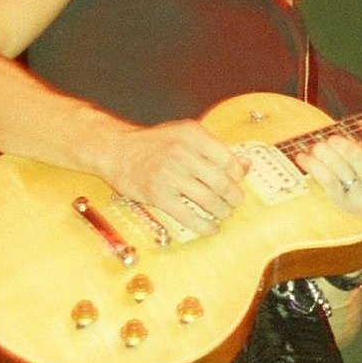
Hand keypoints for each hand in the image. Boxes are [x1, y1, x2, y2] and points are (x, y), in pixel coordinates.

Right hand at [105, 119, 247, 233]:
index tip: (237, 182)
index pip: (227, 159)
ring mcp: (169, 175)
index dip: (237, 175)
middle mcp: (182, 153)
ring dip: (221, 211)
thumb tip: (245, 166)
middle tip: (235, 202)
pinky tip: (210, 228)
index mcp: (192, 134)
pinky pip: (188, 215)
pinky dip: (204, 225)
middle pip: (221, 182)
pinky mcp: (158, 195)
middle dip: (233, 197)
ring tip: (223, 214)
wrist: (116, 149)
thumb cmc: (154, 143)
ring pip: (208, 200)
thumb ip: (213, 148)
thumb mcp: (184, 134)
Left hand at [295, 136, 361, 218]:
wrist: (359, 227)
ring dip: (324, 153)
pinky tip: (303, 158)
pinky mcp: (342, 209)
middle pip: (359, 157)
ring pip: (341, 168)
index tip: (351, 140)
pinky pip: (327, 181)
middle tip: (331, 139)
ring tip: (315, 147)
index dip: (361, 142)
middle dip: (342, 145)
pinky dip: (314, 166)